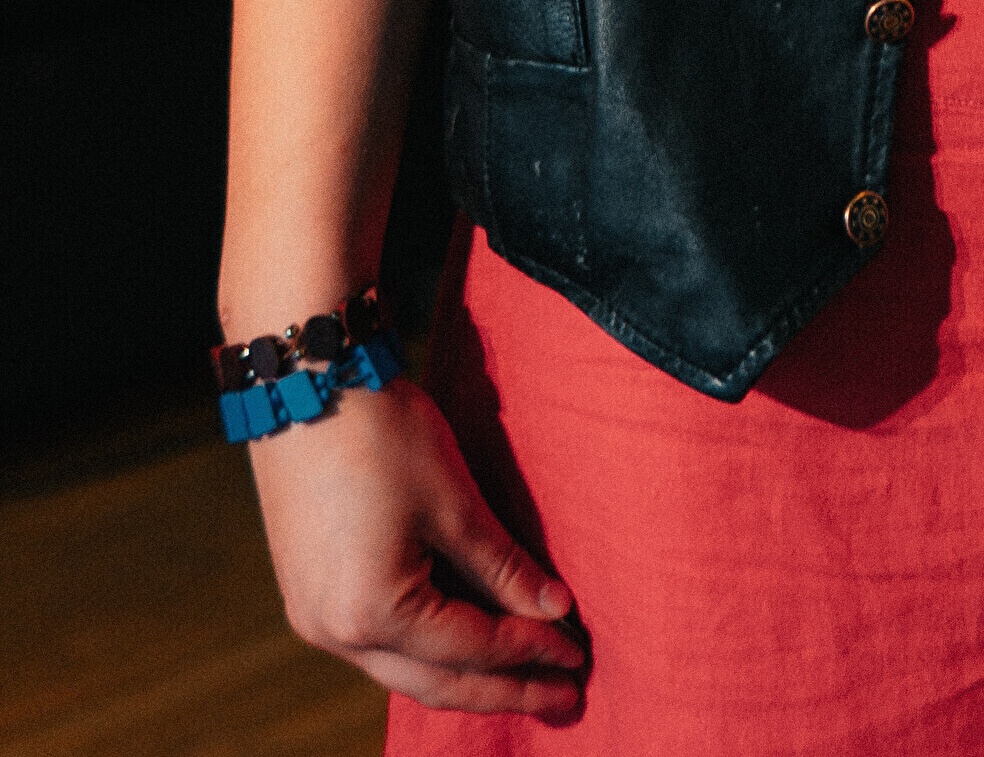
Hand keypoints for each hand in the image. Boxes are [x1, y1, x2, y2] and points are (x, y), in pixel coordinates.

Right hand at [248, 374, 587, 714]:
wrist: (305, 384)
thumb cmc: (382, 436)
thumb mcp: (454, 502)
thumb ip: (503, 567)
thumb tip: (553, 610)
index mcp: (373, 614)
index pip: (472, 649)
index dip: (530, 653)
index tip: (577, 657)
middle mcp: (335, 633)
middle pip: (436, 681)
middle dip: (503, 692)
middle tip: (564, 700)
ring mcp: (315, 618)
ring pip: (404, 670)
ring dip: (466, 676)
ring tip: (524, 680)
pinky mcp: (310, 594)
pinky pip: (378, 644)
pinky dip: (427, 649)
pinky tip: (463, 644)